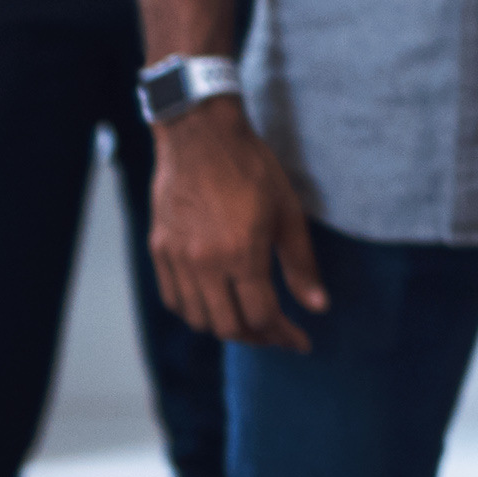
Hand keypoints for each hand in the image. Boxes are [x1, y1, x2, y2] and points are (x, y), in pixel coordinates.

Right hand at [148, 104, 328, 349]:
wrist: (200, 135)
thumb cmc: (250, 168)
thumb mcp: (287, 211)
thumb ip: (301, 264)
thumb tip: (317, 307)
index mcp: (242, 252)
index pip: (262, 316)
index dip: (284, 336)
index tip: (301, 341)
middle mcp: (205, 263)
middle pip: (228, 327)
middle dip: (258, 338)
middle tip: (277, 334)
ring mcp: (177, 258)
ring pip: (199, 319)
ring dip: (226, 328)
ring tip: (248, 321)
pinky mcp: (159, 250)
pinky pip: (174, 300)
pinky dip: (195, 312)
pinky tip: (215, 304)